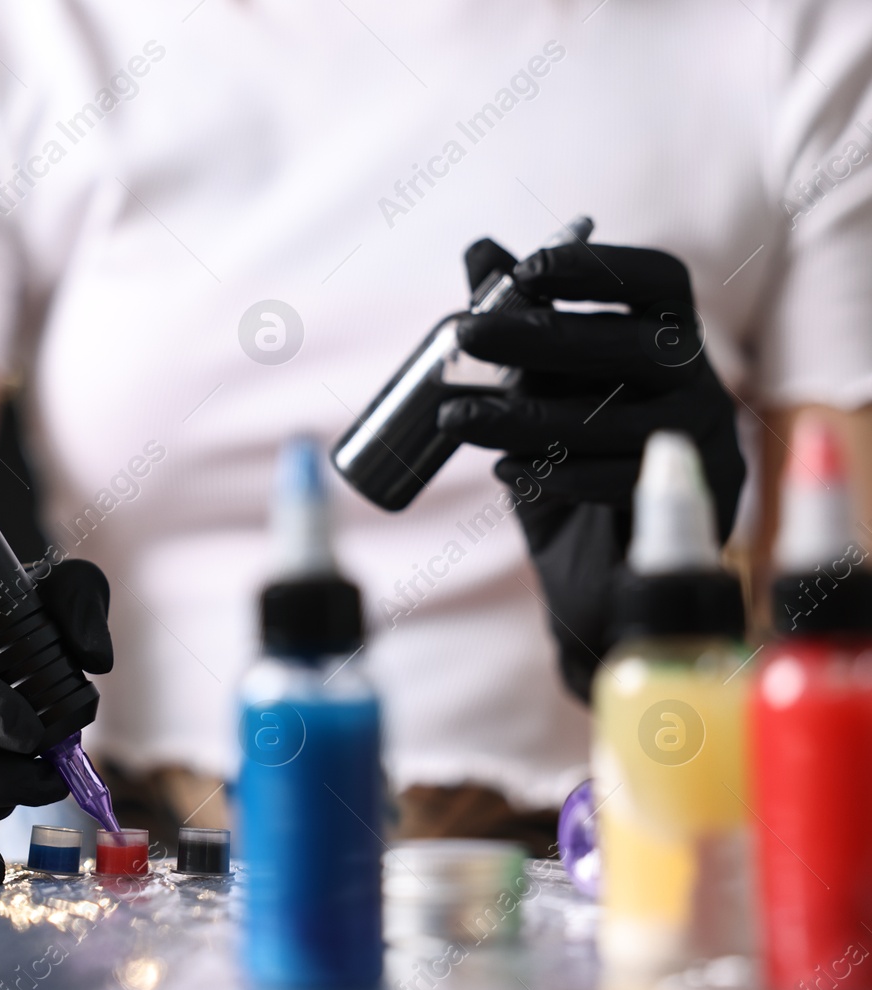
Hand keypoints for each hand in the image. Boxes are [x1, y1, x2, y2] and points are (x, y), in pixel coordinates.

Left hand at [437, 237, 743, 700]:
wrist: (597, 572)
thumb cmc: (567, 462)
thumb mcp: (533, 390)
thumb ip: (516, 320)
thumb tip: (479, 250)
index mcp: (669, 336)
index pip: (656, 279)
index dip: (595, 267)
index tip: (523, 271)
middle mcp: (700, 378)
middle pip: (630, 344)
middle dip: (539, 336)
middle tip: (463, 335)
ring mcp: (703, 438)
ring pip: (616, 416)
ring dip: (523, 414)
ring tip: (454, 417)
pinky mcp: (692, 500)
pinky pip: (622, 479)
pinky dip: (555, 471)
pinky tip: (505, 469)